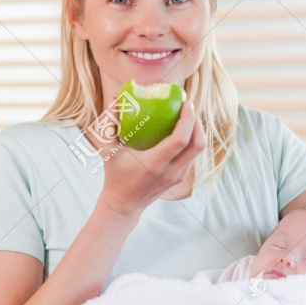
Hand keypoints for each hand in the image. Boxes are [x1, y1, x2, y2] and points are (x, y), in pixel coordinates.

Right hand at [99, 99, 204, 217]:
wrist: (124, 204)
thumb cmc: (115, 174)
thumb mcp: (107, 150)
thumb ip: (108, 125)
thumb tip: (115, 100)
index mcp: (154, 164)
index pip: (180, 140)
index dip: (188, 120)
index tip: (186, 103)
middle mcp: (170, 172)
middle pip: (197, 145)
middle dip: (197, 122)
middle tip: (188, 106)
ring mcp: (178, 177)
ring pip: (198, 151)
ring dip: (197, 131)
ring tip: (188, 114)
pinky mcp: (181, 178)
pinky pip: (193, 156)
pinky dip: (192, 140)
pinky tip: (184, 129)